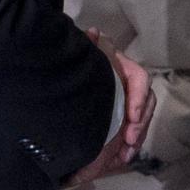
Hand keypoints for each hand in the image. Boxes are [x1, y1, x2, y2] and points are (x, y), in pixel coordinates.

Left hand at [63, 29, 154, 187]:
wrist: (44, 92)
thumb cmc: (62, 74)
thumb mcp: (77, 60)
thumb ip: (89, 48)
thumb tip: (94, 33)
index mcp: (116, 68)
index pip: (138, 78)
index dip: (139, 96)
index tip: (132, 117)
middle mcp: (123, 83)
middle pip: (144, 102)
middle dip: (140, 122)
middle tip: (129, 140)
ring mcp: (121, 102)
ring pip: (140, 118)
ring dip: (137, 135)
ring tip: (125, 154)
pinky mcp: (116, 121)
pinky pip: (131, 132)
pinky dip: (129, 145)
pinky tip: (122, 157)